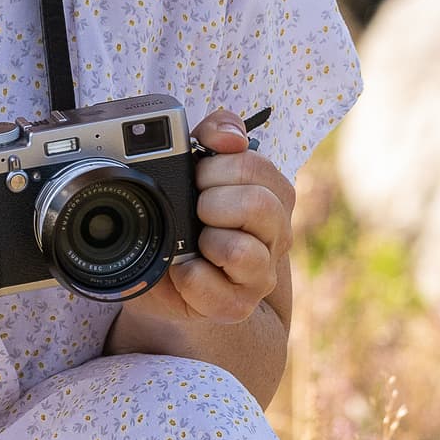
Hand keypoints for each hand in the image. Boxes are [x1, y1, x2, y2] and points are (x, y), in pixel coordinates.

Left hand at [118, 108, 292, 329]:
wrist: (163, 272)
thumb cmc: (184, 217)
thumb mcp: (194, 168)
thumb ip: (216, 134)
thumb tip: (231, 135)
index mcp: (272, 194)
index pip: (256, 165)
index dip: (215, 167)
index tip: (198, 176)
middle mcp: (276, 234)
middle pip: (258, 205)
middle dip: (210, 202)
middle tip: (194, 209)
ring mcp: (260, 273)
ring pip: (240, 250)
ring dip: (205, 241)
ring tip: (194, 242)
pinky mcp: (237, 305)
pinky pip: (211, 286)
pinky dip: (187, 276)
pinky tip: (183, 270)